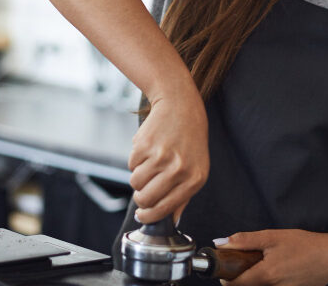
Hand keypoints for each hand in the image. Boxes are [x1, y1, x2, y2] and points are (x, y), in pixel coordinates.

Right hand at [128, 86, 208, 222]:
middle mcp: (179, 169)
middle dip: (140, 199)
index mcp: (195, 179)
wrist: (181, 106)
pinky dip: (135, 162)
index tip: (142, 216)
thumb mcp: (197, 169)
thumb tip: (171, 221)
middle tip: (142, 192)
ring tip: (149, 166)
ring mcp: (160, 156)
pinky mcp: (144, 145)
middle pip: (145, 199)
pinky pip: (130, 165)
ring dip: (138, 178)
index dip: (149, 216)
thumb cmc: (190, 141)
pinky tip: (148, 150)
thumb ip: (184, 197)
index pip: (165, 209)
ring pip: (135, 183)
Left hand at [217, 229, 327, 285]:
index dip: (226, 276)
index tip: (225, 267)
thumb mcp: (272, 237)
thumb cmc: (305, 245)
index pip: (235, 285)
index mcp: (266, 276)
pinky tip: (280, 269)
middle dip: (243, 276)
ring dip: (257, 278)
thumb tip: (221, 243)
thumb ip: (245, 241)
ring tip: (267, 262)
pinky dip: (271, 280)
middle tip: (246, 261)